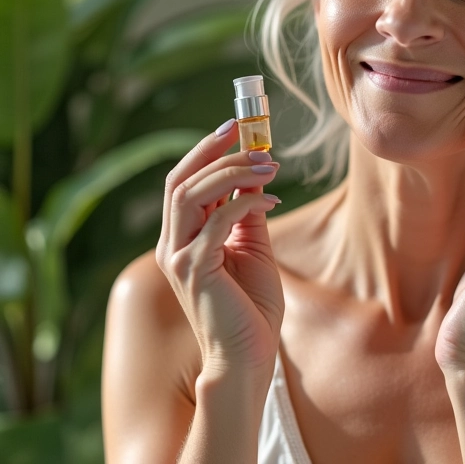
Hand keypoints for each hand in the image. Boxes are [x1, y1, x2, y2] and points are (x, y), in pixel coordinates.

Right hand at [155, 120, 284, 375]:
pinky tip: (272, 200)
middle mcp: (172, 245)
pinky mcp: (195, 270)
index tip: (236, 126)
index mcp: (182, 238)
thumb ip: (246, 213)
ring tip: (269, 165)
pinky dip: (246, 202)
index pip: (183, 182)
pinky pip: (218, 221)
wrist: (248, 356)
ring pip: (191, 194)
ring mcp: (180, 257)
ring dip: (232, 172)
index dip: (206, 150)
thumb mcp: (252, 248)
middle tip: (255, 139)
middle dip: (217, 152)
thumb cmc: (250, 306)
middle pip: (181, 181)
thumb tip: (256, 175)